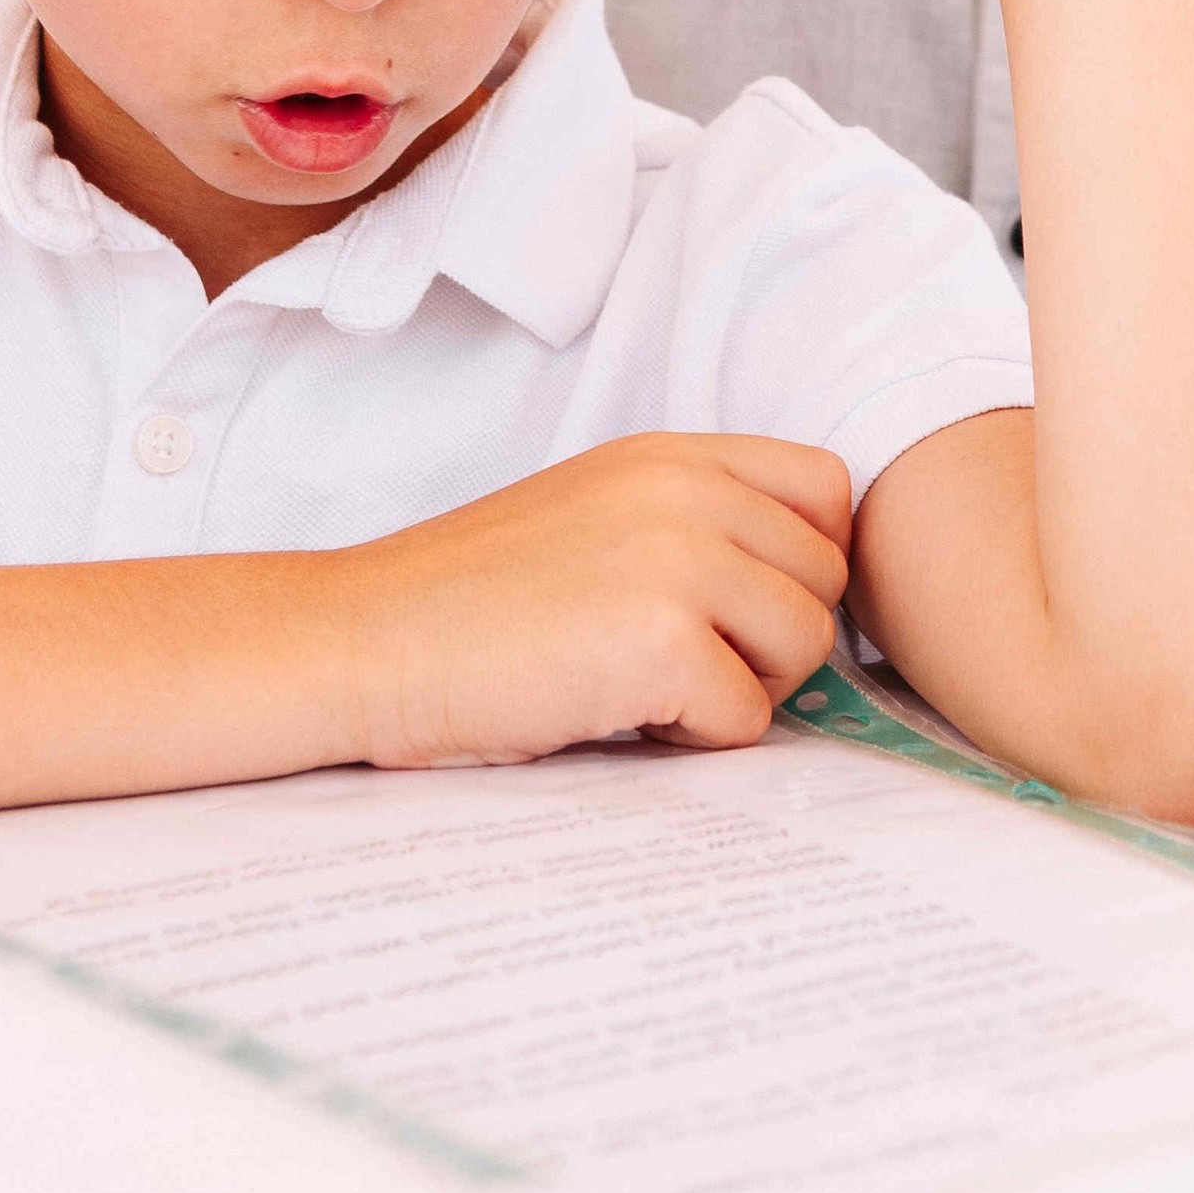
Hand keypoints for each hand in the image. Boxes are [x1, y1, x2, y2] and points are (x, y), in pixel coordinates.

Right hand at [343, 434, 850, 768]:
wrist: (366, 640)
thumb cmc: (472, 598)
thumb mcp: (596, 512)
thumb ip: (693, 521)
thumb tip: (800, 590)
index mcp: (673, 454)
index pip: (827, 488)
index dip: (807, 560)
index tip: (751, 608)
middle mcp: (687, 489)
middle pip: (827, 577)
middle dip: (774, 638)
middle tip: (687, 665)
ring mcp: (678, 560)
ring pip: (804, 646)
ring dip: (744, 689)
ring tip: (653, 689)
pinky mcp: (661, 642)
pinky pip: (746, 718)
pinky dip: (694, 738)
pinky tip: (619, 715)